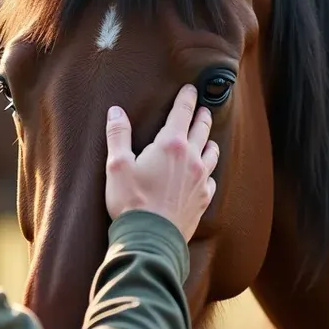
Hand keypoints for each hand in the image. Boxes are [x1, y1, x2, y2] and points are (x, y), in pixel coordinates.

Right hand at [104, 84, 218, 241]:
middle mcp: (191, 158)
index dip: (187, 98)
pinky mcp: (203, 199)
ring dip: (210, 141)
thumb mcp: (117, 166)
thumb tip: (115, 111)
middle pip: (202, 129)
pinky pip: (211, 179)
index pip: (182, 112)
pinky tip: (205, 173)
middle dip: (202, 116)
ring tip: (209, 138)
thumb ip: (118, 135)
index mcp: (170, 145)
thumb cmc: (131, 202)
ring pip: (212, 153)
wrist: (150, 240)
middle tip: (203, 109)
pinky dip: (209, 171)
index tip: (190, 89)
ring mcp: (200, 179)